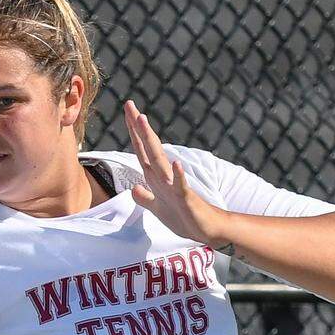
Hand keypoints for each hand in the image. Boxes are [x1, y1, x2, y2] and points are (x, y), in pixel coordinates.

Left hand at [125, 100, 226, 246]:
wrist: (207, 229)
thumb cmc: (184, 217)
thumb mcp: (158, 209)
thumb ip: (145, 198)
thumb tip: (134, 188)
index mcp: (156, 178)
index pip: (142, 151)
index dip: (133, 133)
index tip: (127, 111)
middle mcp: (165, 176)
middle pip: (148, 148)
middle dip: (138, 128)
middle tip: (130, 105)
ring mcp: (176, 186)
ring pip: (160, 161)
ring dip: (151, 142)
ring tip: (143, 121)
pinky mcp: (187, 199)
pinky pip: (182, 186)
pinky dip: (178, 176)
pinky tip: (176, 164)